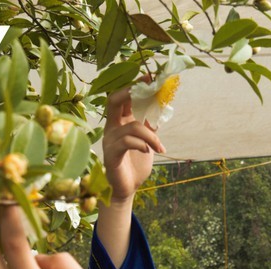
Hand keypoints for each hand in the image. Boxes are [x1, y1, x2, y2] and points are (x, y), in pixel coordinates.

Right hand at [102, 86, 164, 202]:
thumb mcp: (147, 141)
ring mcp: (109, 140)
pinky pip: (127, 141)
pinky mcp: (111, 154)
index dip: (135, 85)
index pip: (123, 98)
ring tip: (160, 147)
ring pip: (132, 126)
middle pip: (114, 100)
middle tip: (149, 88)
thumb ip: (150, 125)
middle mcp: (111, 127)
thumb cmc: (135, 164)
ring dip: (151, 135)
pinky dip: (141, 144)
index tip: (150, 76)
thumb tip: (161, 106)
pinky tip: (148, 151)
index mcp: (119, 122)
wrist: (127, 189)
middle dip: (131, 92)